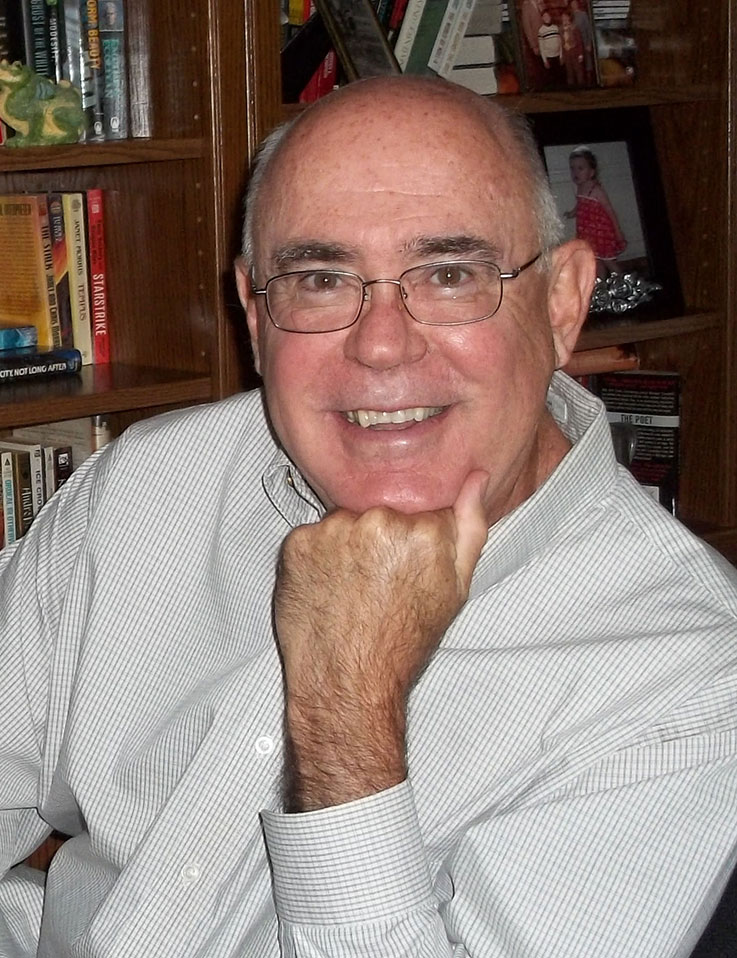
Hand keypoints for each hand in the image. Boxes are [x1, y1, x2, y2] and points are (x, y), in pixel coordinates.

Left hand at [274, 471, 488, 810]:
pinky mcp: (298, 542)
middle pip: (383, 512)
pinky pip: (313, 537)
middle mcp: (378, 520)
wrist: (348, 683)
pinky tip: (326, 588)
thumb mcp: (455, 588)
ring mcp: (334, 530)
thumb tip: (476, 478)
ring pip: (347, 522)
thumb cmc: (405, 641)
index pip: (423, 511)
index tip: (410, 569)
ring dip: (348, 544)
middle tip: (379, 584)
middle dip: (382, 539)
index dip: (417, 541)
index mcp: (424, 529)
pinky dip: (318, 556)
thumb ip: (469, 527)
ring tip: (351, 589)